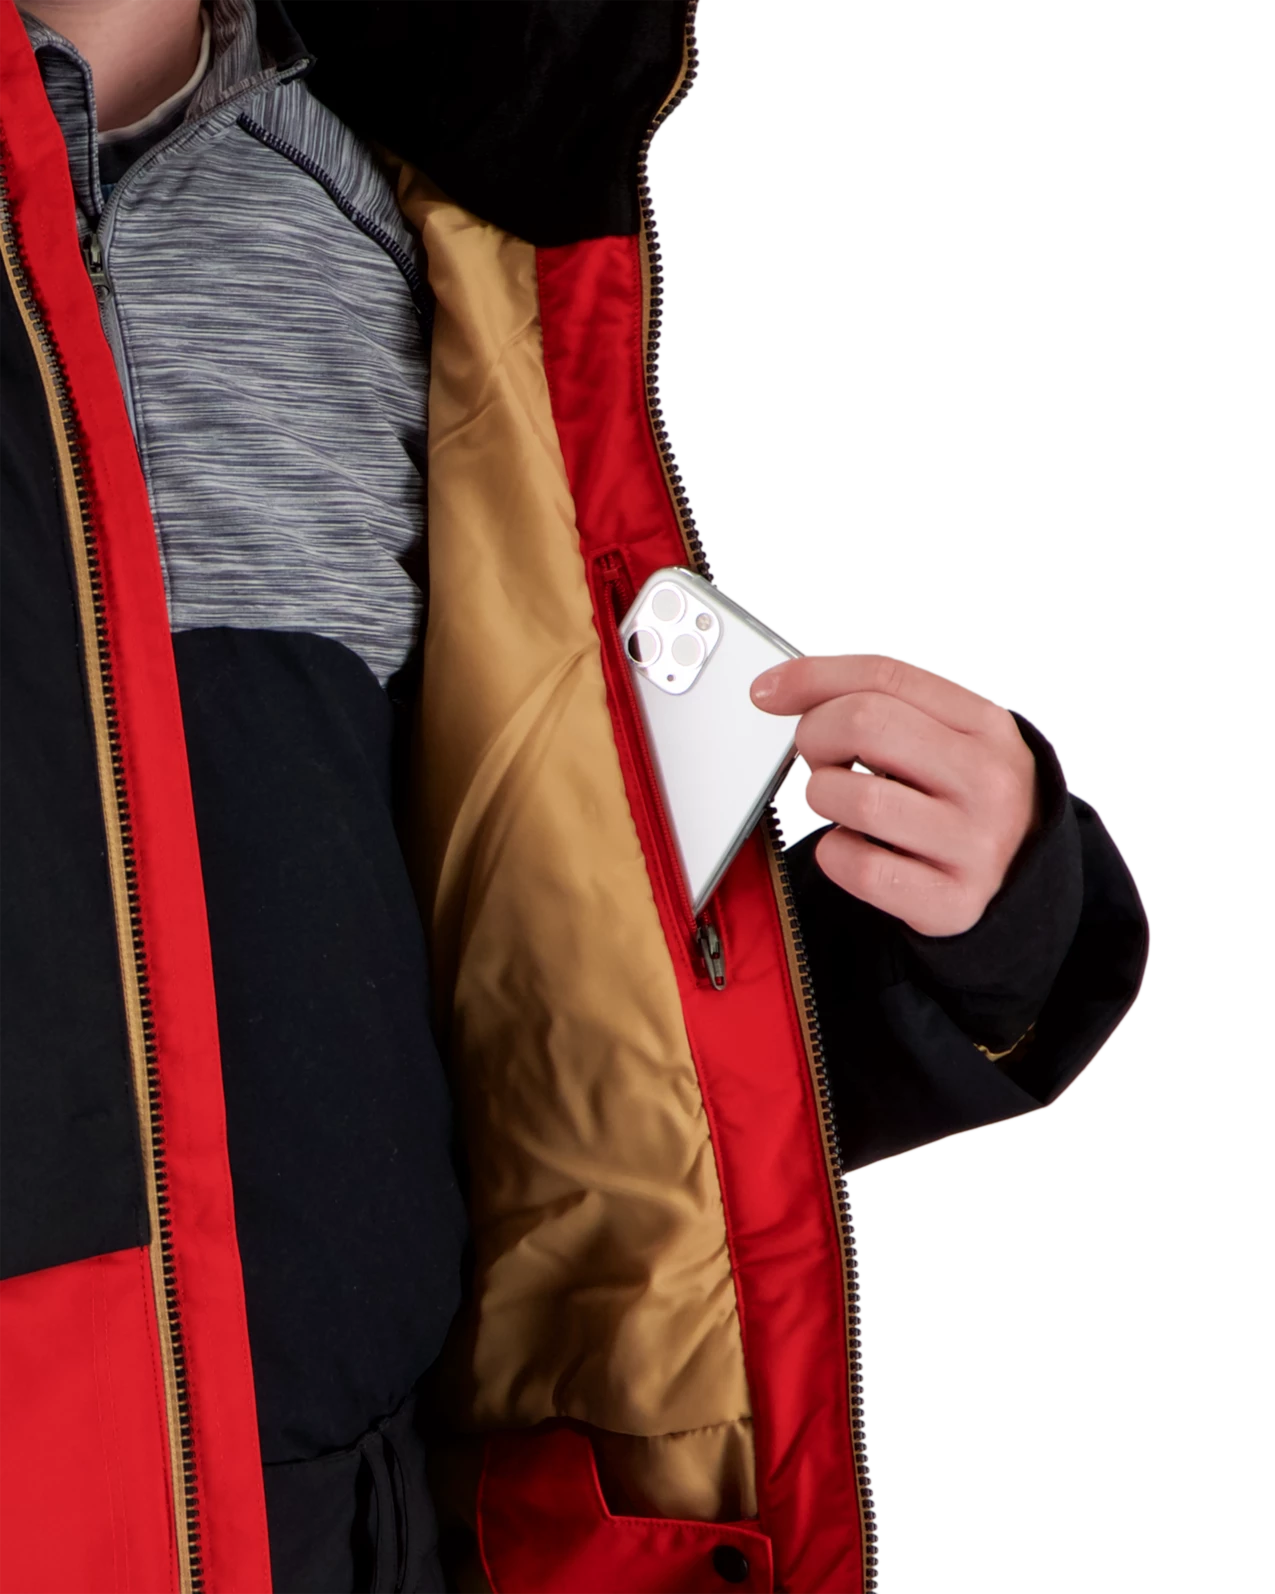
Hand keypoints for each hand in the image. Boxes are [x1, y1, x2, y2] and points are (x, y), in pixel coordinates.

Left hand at [751, 654, 1042, 937]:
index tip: (768, 691)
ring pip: (855, 798)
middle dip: (817, 736)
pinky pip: (859, 867)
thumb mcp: (943, 735)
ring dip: (825, 796)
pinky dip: (836, 853)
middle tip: (821, 755)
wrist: (1020, 875)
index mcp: (984, 726)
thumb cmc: (964, 797)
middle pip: (865, 724)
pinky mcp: (950, 899)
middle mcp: (985, 781)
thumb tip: (780, 688)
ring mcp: (972, 843)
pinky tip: (855, 845)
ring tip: (842, 802)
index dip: (813, 678)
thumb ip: (876, 701)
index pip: (885, 678)